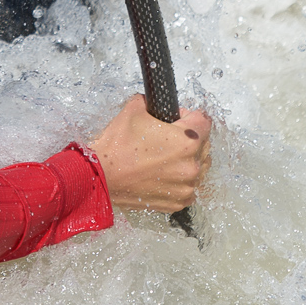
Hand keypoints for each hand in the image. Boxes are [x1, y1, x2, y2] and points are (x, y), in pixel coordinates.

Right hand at [90, 94, 211, 212]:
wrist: (100, 176)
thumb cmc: (116, 145)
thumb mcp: (133, 110)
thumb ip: (150, 102)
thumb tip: (154, 103)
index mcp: (187, 141)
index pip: (203, 121)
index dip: (188, 116)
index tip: (177, 119)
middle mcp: (192, 165)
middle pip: (205, 145)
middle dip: (190, 139)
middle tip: (167, 139)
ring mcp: (187, 187)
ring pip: (199, 168)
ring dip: (187, 161)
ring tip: (165, 159)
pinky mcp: (178, 202)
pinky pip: (189, 187)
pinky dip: (180, 181)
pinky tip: (163, 175)